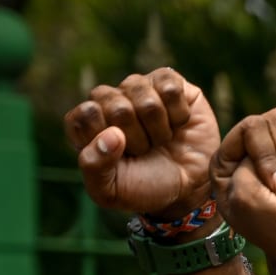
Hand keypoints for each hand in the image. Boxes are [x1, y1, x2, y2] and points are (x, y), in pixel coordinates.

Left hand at [64, 68, 219, 215]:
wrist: (189, 187)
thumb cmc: (146, 186)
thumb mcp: (110, 191)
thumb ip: (94, 166)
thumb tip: (112, 134)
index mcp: (88, 123)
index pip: (86, 114)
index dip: (106, 139)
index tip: (120, 157)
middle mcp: (111, 100)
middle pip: (117, 106)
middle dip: (137, 138)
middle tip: (144, 151)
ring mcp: (140, 88)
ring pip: (145, 97)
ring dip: (159, 129)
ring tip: (162, 140)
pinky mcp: (169, 83)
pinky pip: (170, 88)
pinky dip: (179, 114)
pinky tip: (178, 124)